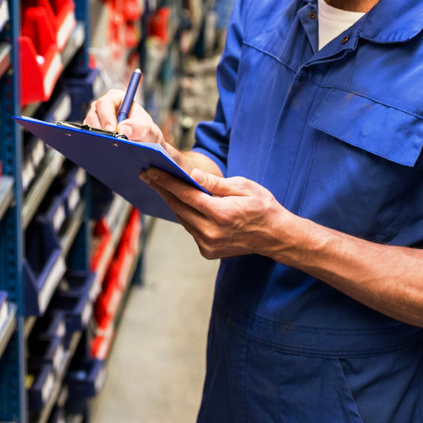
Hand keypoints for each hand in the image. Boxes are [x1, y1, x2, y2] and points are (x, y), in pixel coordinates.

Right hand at [85, 89, 164, 146]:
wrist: (144, 147)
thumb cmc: (147, 134)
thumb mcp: (150, 131)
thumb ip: (141, 128)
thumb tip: (123, 129)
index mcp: (117, 99)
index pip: (105, 103)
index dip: (106, 117)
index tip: (112, 131)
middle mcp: (103, 107)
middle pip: (92, 115)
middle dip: (99, 130)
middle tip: (109, 143)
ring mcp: (95, 120)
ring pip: (88, 127)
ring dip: (97, 138)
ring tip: (109, 148)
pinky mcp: (92, 132)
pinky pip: (87, 138)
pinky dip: (95, 144)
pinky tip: (104, 152)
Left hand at [141, 167, 291, 259]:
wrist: (275, 236)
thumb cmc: (262, 207)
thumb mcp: (244, 186)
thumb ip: (216, 183)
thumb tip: (192, 175)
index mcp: (220, 214)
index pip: (185, 194)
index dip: (166, 181)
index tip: (151, 171)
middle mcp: (211, 232)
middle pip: (178, 207)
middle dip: (162, 189)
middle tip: (148, 175)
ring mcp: (208, 244)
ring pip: (182, 219)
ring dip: (172, 202)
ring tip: (162, 186)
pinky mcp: (207, 252)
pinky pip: (190, 229)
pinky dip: (186, 216)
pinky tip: (182, 204)